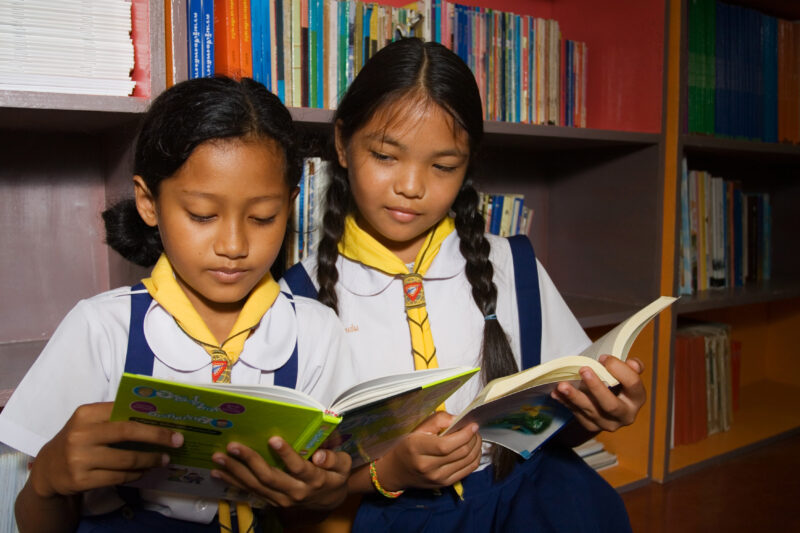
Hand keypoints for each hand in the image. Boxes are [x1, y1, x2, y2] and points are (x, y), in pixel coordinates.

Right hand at [29, 402, 184, 498]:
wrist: (48, 470)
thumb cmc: (78, 441)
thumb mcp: (89, 424)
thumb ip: (114, 418)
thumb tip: (155, 419)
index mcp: (85, 414)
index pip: (124, 411)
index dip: (150, 417)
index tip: (172, 421)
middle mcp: (80, 434)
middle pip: (128, 433)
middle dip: (157, 437)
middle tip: (178, 441)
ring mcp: (79, 459)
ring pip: (126, 459)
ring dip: (150, 460)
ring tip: (164, 459)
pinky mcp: (81, 480)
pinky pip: (118, 477)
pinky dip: (136, 474)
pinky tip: (145, 470)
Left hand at [210, 438, 350, 509]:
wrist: (329, 502)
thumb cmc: (336, 477)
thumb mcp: (344, 466)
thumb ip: (333, 458)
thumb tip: (319, 456)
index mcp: (314, 480)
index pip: (299, 468)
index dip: (286, 454)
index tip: (273, 439)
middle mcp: (295, 492)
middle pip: (270, 478)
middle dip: (249, 461)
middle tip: (233, 446)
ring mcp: (281, 499)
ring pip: (255, 486)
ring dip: (235, 472)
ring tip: (219, 457)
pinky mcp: (271, 501)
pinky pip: (250, 492)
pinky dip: (233, 482)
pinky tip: (218, 472)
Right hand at [373, 411, 481, 491]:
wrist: (396, 470)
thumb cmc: (407, 445)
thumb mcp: (417, 428)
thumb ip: (438, 420)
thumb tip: (458, 419)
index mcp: (417, 448)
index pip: (447, 445)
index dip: (464, 434)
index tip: (472, 424)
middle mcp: (427, 466)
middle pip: (461, 452)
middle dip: (473, 438)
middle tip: (474, 429)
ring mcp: (437, 478)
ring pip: (468, 461)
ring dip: (476, 447)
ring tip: (474, 437)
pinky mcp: (445, 484)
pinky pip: (468, 470)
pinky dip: (475, 458)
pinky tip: (473, 449)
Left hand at [551, 355, 646, 432]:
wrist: (608, 400)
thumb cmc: (618, 382)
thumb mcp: (627, 373)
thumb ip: (631, 367)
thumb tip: (632, 364)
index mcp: (637, 399)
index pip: (633, 384)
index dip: (619, 369)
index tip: (602, 358)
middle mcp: (625, 415)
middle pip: (611, 405)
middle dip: (596, 387)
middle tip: (583, 370)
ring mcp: (607, 423)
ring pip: (590, 411)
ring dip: (574, 397)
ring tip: (562, 385)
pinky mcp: (592, 426)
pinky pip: (577, 414)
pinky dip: (565, 402)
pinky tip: (556, 393)